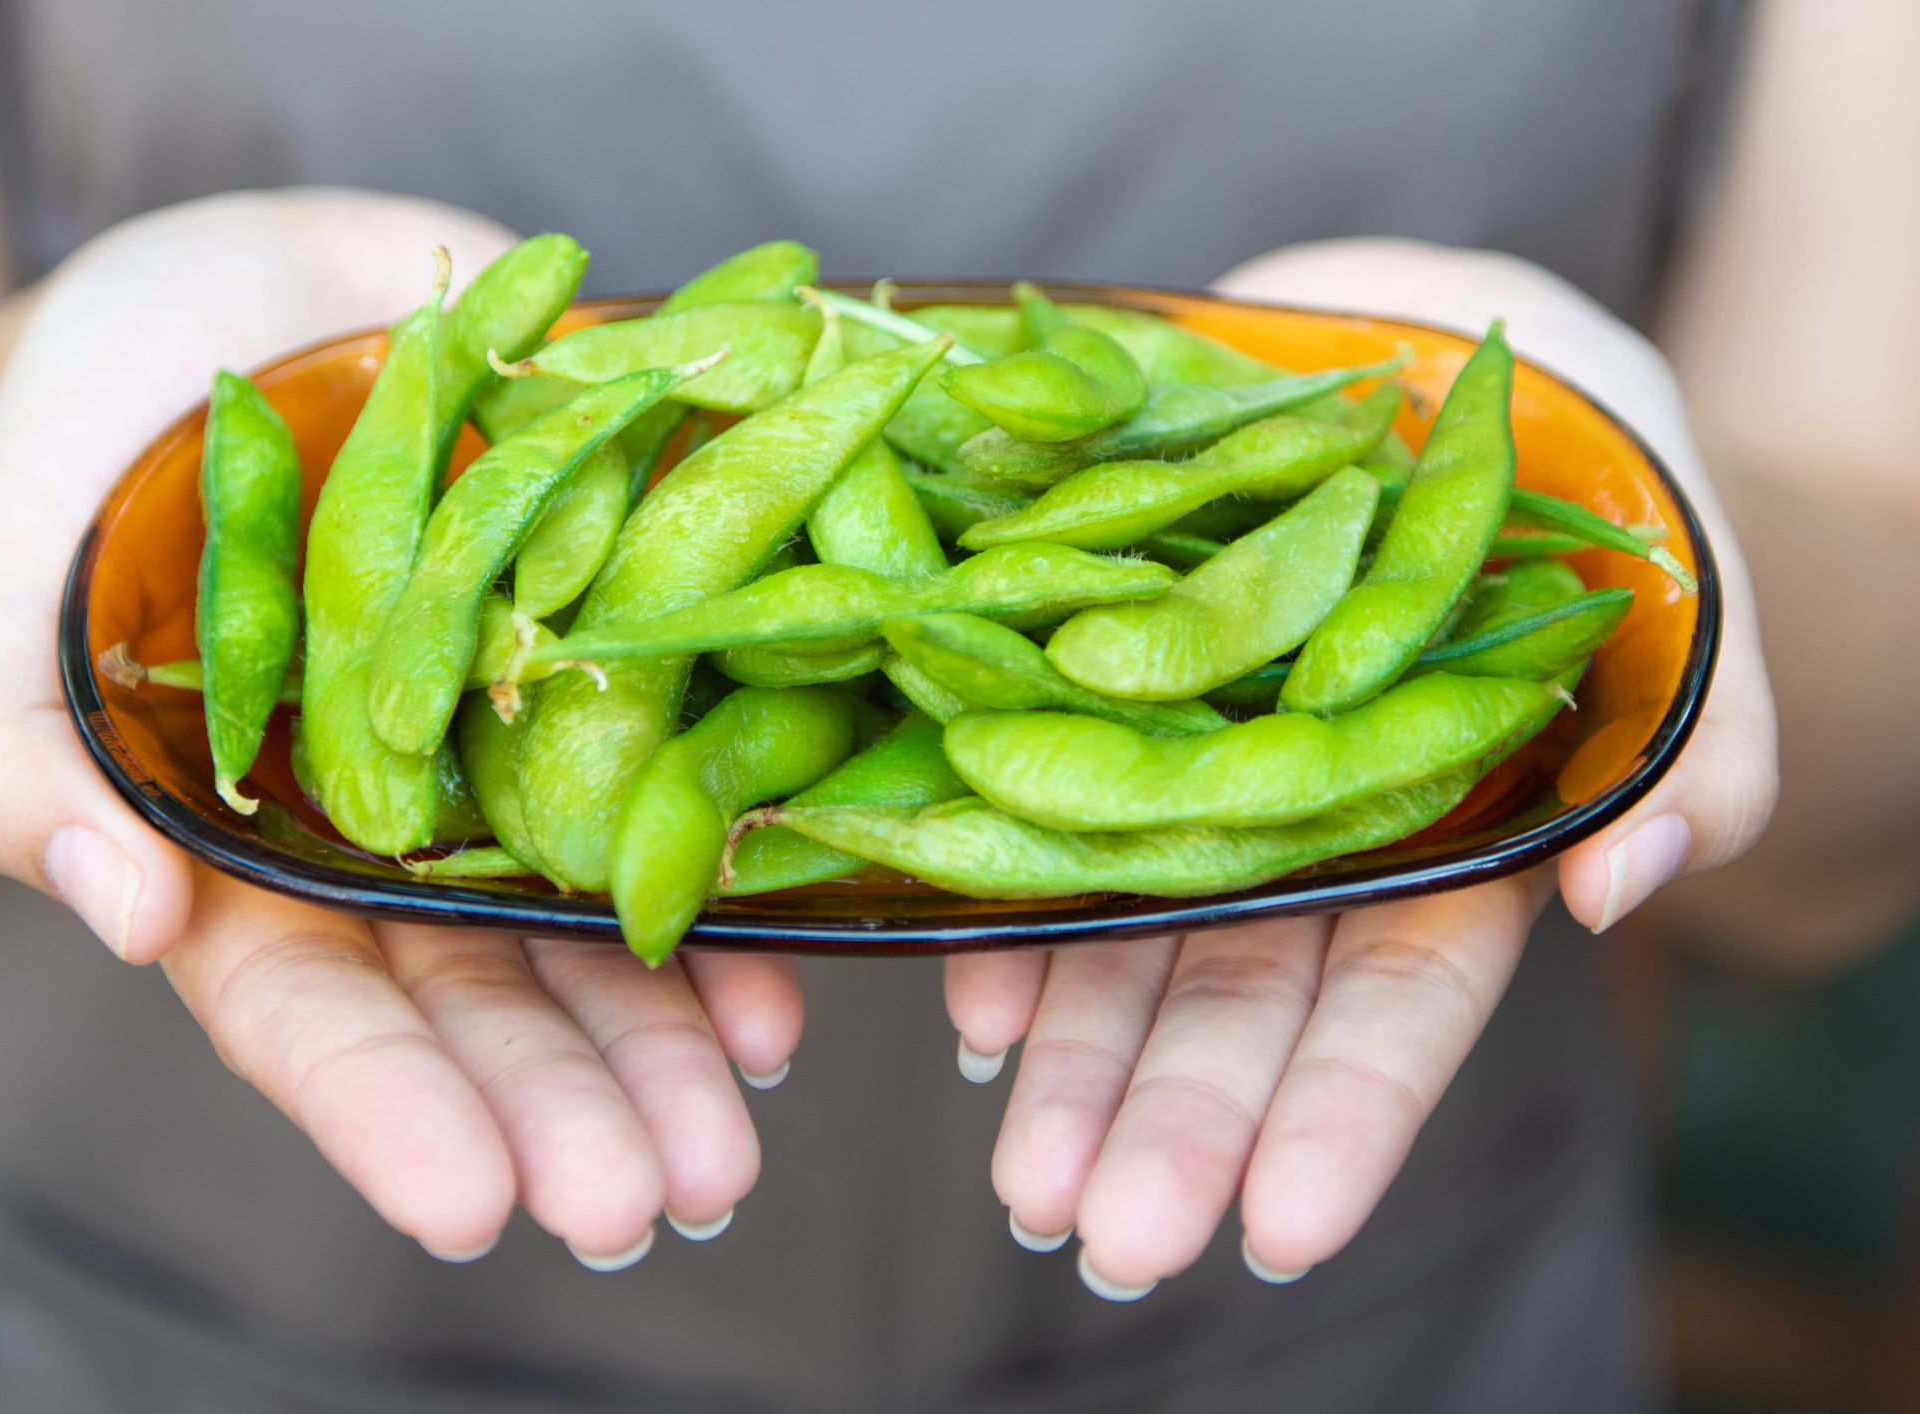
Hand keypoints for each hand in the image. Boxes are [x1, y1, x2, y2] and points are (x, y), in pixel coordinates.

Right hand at [0, 189, 798, 1261]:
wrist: (243, 293)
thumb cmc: (82, 446)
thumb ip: (22, 756)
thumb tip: (125, 924)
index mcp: (253, 853)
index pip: (317, 1017)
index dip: (391, 1114)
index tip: (470, 1207)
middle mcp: (405, 832)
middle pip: (490, 1001)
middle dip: (572, 1107)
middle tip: (654, 1194)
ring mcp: (523, 748)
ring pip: (604, 923)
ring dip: (676, 1038)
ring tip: (737, 1128)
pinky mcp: (622, 653)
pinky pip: (693, 779)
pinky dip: (741, 879)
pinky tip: (787, 973)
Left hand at [945, 238, 1778, 1298]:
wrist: (1422, 340)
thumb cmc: (1580, 451)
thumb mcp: (1674, 566)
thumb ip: (1696, 736)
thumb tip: (1632, 888)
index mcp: (1446, 824)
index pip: (1400, 994)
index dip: (1345, 1112)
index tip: (1279, 1227)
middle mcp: (1303, 824)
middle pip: (1240, 997)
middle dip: (1178, 1123)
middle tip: (1109, 1236)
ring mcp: (1187, 769)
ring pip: (1125, 940)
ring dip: (1073, 1065)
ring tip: (1026, 1180)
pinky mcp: (1088, 698)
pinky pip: (1031, 823)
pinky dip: (998, 909)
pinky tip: (970, 1000)